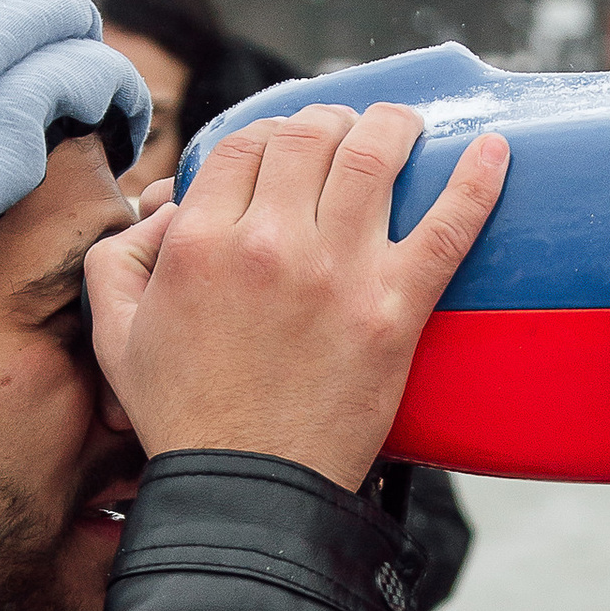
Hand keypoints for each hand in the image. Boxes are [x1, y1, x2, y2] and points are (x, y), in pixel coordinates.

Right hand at [85, 102, 508, 493]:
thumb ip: (120, 261)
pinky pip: (447, 227)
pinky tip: (494, 148)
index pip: (244, 145)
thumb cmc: (185, 418)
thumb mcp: (116, 336)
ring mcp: (338, 273)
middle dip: (327, 120)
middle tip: (344, 130)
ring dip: (394, 126)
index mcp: (201, 243)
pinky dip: (476, 180)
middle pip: (308, 137)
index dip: (268, 135)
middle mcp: (270, 244)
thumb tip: (158, 209)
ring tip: (404, 125)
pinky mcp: (394, 310)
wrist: (249, 490)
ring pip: (373, 158)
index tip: (287, 146)